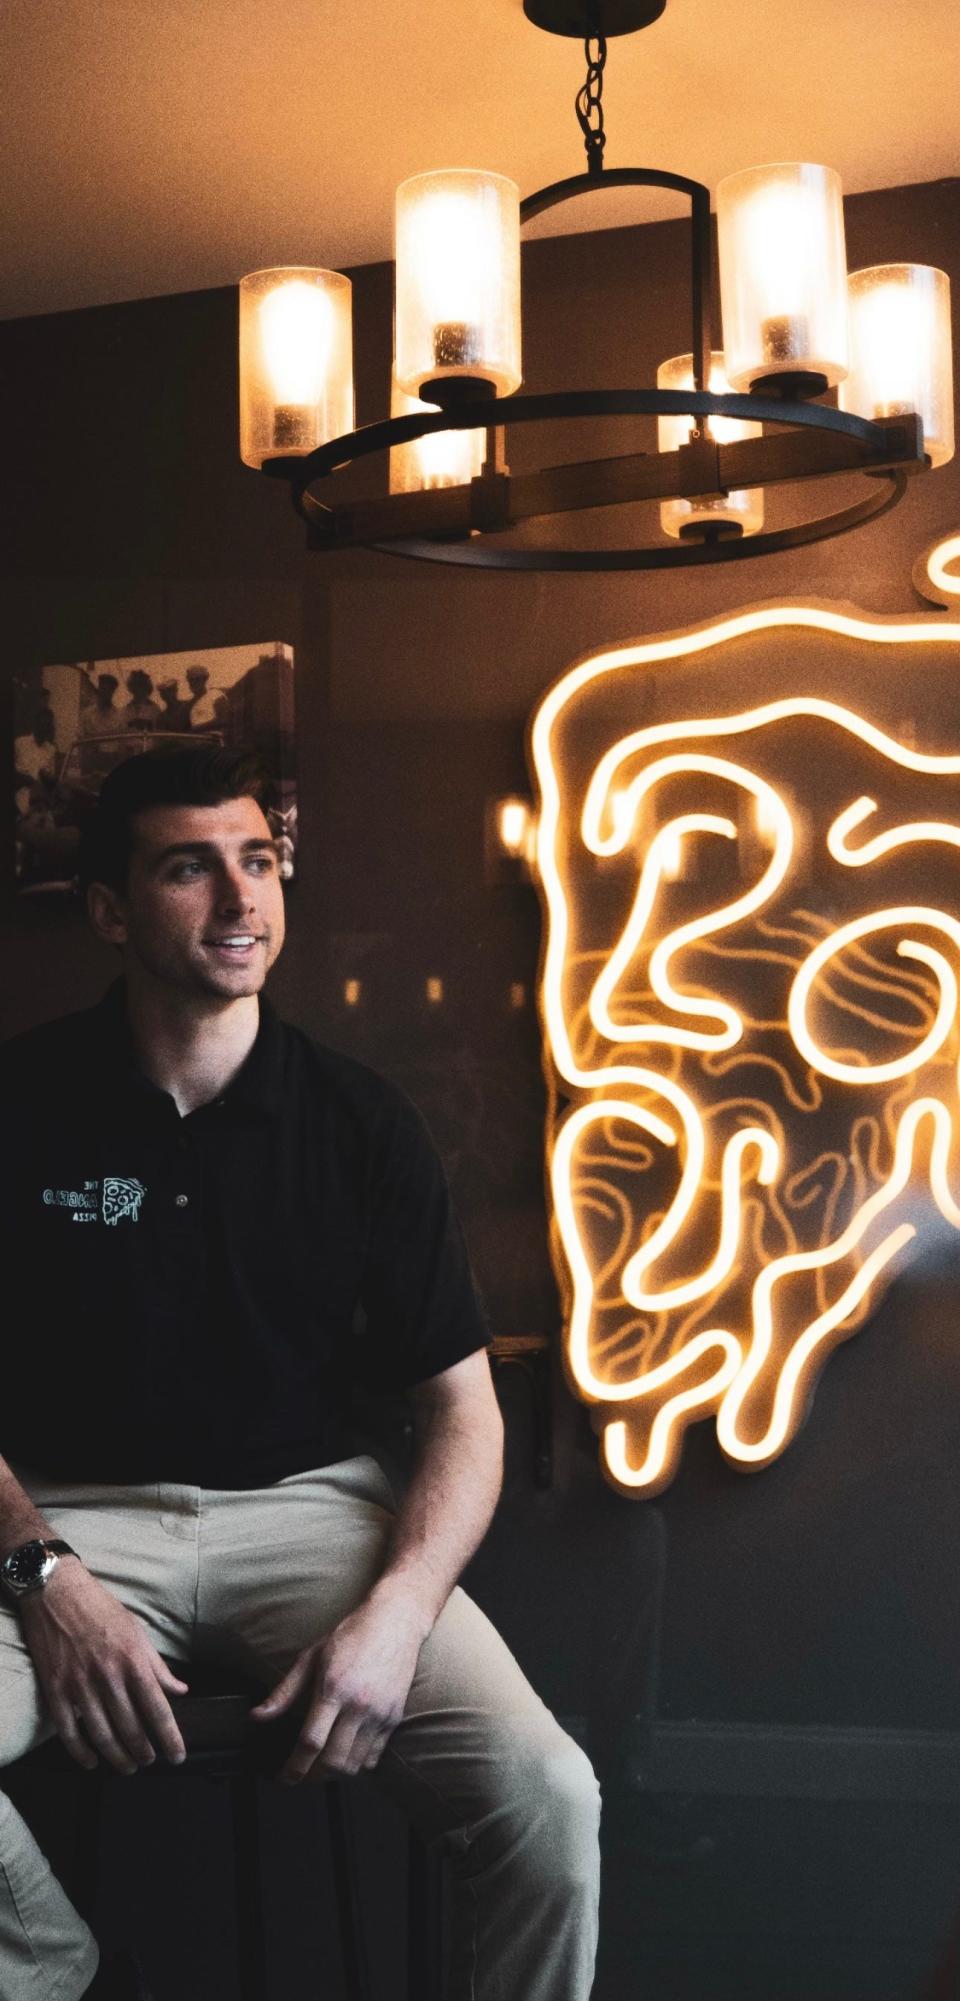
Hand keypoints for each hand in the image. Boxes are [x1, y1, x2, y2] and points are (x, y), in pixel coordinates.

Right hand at [19, 1560, 188, 1773]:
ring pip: (102, 1735)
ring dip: (117, 1757)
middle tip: (150, 1762)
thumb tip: (179, 1690)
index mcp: (133, 1660)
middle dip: (144, 1752)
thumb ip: (157, 1665)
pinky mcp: (55, 1688)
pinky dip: (80, 1752)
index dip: (170, 1738)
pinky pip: (68, 1731)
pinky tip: (91, 1762)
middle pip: (131, 1728)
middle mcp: (108, 1675)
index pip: (158, 1709)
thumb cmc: (101, 1609)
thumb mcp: (137, 1631)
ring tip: (128, 1766)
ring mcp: (79, 1684)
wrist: (57, 1591)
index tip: (178, 1756)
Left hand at [249, 1586, 429, 1782]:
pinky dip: (357, 1764)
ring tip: (321, 1766)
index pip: (310, 1743)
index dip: (293, 1768)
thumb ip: (284, 1691)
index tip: (284, 1777)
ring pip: (354, 1765)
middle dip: (312, 1777)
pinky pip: (374, 1758)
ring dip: (334, 1774)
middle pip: (333, 1762)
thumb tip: (258, 1716)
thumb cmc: (352, 1635)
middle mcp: (358, 1705)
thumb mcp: (311, 1656)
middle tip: (301, 1774)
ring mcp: (379, 1714)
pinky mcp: (394, 1718)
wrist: (395, 1621)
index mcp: (333, 1689)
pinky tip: (345, 1755)